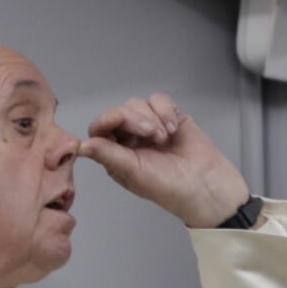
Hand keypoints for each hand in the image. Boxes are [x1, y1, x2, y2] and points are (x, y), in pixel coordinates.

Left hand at [79, 93, 249, 227]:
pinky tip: (173, 128)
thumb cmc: (170, 187)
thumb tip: (81, 145)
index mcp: (116, 155)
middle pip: (119, 111)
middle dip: (134, 119)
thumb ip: (107, 155)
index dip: (108, 120)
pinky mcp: (169, 117)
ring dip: (152, 118)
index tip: (120, 123)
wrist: (205, 185)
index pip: (100, 127)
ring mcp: (149, 127)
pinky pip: (159, 100)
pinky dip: (165, 110)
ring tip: (165, 137)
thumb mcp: (134, 172)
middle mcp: (129, 139)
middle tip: (152, 135)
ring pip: (138, 103)